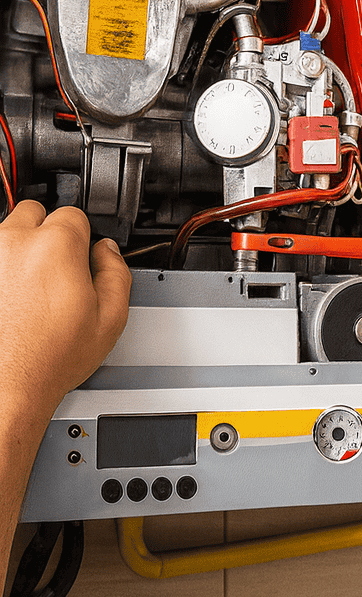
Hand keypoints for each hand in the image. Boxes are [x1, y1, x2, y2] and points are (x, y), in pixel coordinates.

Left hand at [0, 202, 131, 416]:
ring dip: (19, 250)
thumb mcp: (111, 318)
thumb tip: (108, 251)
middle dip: (47, 234)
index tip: (82, 255)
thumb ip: (116, 272)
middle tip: (56, 267)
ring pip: (7, 234)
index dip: (83, 237)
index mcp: (56, 245)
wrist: (5, 384)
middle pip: (35, 212)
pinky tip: (11, 297)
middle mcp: (14, 241)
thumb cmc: (49, 357)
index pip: (74, 214)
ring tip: (30, 287)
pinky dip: (2, 270)